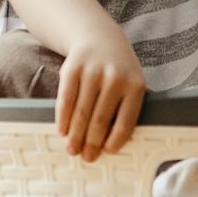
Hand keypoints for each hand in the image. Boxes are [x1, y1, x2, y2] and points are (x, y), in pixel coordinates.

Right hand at [54, 29, 145, 160]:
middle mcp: (115, 78)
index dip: (115, 140)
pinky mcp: (72, 70)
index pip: (125, 121)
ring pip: (82, 113)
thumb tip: (109, 144)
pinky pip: (66, 100)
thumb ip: (125, 108)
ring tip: (72, 149)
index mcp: (135, 86)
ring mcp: (92, 73)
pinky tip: (62, 131)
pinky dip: (63, 119)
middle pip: (100, 120)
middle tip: (86, 158)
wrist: (100, 38)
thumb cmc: (118, 70)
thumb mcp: (131, 83)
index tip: (107, 152)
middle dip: (91, 143)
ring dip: (75, 136)